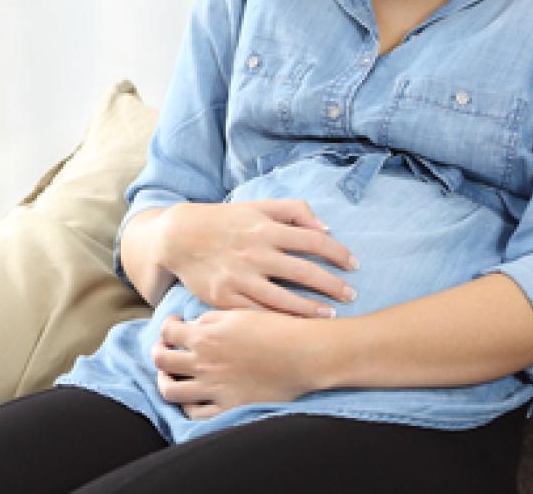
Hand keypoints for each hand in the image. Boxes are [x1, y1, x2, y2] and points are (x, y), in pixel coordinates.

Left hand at [152, 310, 333, 418]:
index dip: (167, 326)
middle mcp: (203, 362)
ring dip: (165, 380)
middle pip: (161, 360)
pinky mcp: (228, 407)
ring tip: (172, 374)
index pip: (167, 330)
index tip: (175, 325)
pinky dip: (188, 405)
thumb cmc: (273, 328)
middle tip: (166, 348)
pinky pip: (195, 413)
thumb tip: (193, 327)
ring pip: (170, 390)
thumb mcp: (238, 313)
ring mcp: (213, 388)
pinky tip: (192, 396)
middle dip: (158, 351)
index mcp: (205, 335)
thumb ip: (210, 320)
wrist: (301, 354)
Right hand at [160, 198, 357, 317]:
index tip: (354, 265)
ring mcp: (240, 278)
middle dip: (334, 286)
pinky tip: (297, 327)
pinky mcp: (225, 299)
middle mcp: (255, 252)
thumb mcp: (257, 205)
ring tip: (331, 316)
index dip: (338, 253)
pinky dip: (281, 321)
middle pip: (305, 272)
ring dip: (313, 310)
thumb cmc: (224, 220)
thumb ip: (294, 210)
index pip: (313, 241)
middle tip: (351, 295)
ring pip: (285, 299)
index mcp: (265, 227)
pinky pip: (260, 314)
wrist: (179, 237)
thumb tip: (326, 229)